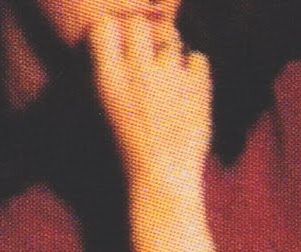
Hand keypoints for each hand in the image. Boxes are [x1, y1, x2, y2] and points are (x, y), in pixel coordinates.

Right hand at [89, 11, 211, 185]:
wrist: (162, 178)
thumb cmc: (129, 150)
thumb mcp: (107, 110)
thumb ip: (112, 75)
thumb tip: (118, 44)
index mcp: (108, 81)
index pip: (102, 27)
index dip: (111, 31)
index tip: (117, 43)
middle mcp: (137, 72)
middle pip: (138, 23)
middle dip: (142, 33)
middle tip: (146, 52)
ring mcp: (170, 77)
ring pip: (171, 38)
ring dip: (170, 51)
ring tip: (169, 76)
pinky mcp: (198, 86)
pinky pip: (198, 57)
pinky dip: (195, 68)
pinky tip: (188, 88)